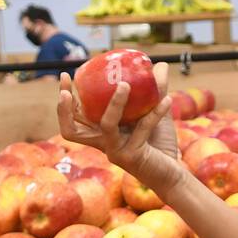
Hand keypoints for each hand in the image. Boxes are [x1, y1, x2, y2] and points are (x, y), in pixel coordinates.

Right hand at [57, 62, 181, 190]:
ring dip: (115, 103)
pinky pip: (141, 129)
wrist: (172, 173)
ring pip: (106, 125)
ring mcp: (115, 151)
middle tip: (69, 87)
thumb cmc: (159, 144)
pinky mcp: (132, 158)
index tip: (67, 75)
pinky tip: (167, 100)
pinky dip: (154, 113)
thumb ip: (156, 91)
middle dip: (65, 107)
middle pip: (71, 130)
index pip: (74, 117)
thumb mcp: (156, 112)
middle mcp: (103, 143)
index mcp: (101, 133)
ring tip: (125, 84)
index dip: (64, 99)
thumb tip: (161, 64)